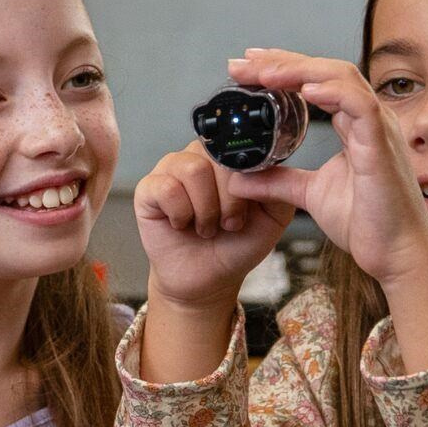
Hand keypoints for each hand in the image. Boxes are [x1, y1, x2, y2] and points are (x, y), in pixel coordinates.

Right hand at [134, 141, 294, 308]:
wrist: (209, 279)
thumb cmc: (236, 245)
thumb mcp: (273, 217)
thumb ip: (278, 187)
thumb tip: (261, 166)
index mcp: (228, 157)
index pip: (240, 147)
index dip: (246, 182)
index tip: (247, 210)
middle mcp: (199, 156)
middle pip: (217, 158)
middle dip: (229, 201)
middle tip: (227, 225)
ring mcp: (171, 170)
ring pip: (193, 170)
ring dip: (205, 209)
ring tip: (205, 227)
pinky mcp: (148, 189)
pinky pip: (166, 188)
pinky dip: (180, 214)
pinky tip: (182, 224)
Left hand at [225, 48, 427, 287]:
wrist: (395, 254)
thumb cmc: (366, 224)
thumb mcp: (309, 195)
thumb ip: (277, 182)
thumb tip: (239, 179)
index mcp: (353, 126)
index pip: (315, 82)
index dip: (282, 68)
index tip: (246, 67)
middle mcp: (367, 119)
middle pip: (324, 70)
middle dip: (281, 62)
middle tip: (242, 62)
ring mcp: (378, 129)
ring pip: (341, 78)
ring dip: (300, 70)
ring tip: (264, 73)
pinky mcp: (382, 147)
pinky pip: (361, 107)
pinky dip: (333, 94)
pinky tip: (305, 91)